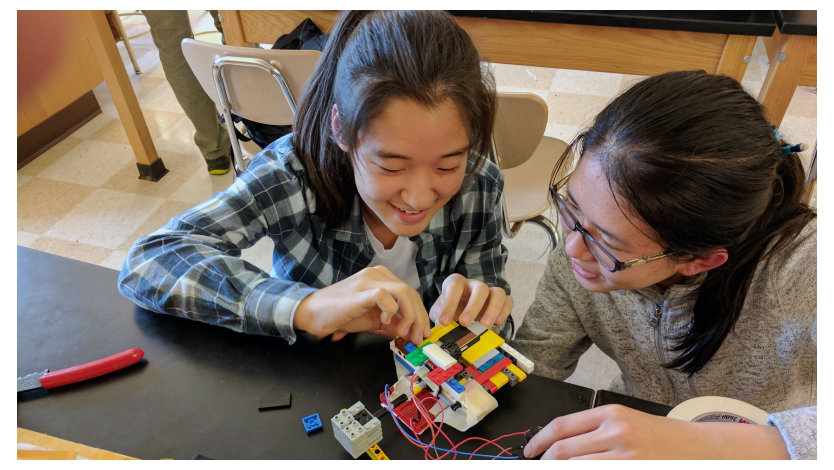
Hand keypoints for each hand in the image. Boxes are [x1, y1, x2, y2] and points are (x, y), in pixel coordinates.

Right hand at [293, 266, 431, 344]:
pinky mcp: (360, 291)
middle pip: (411, 293)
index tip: (421, 333)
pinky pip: (385, 296)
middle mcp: (377, 275)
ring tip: (402, 332)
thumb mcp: (372, 320)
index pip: (410, 294)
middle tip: (417, 337)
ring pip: (403, 292)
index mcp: (381, 278)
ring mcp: (368, 281)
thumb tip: (410, 333)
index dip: (420, 315)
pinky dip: (391, 311)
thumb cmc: (339, 314)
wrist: (311, 313)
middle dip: (419, 318)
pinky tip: (385, 321)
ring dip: (409, 316)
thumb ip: (392, 324)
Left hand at [428, 273, 512, 328]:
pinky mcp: (500, 301)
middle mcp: (474, 284)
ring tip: (485, 326)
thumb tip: (441, 329)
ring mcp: (489, 291)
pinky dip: (504, 311)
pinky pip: (508, 300)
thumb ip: (439, 318)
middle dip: (473, 307)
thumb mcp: (439, 313)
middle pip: (480, 288)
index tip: (444, 321)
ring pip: (498, 293)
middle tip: (465, 323)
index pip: (454, 287)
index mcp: (456, 283)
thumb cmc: (449, 310)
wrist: (459, 312)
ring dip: (493, 310)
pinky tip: (497, 323)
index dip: (449, 304)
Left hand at [524, 404, 789, 458]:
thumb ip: (593, 431)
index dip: (538, 441)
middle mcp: (616, 433)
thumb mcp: (626, 422)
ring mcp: (626, 456)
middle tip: (539, 466)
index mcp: (611, 414)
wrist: (702, 450)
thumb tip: (556, 446)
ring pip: (576, 467)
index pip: (561, 427)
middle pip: (563, 453)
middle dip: (546, 463)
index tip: (530, 452)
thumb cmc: (661, 437)